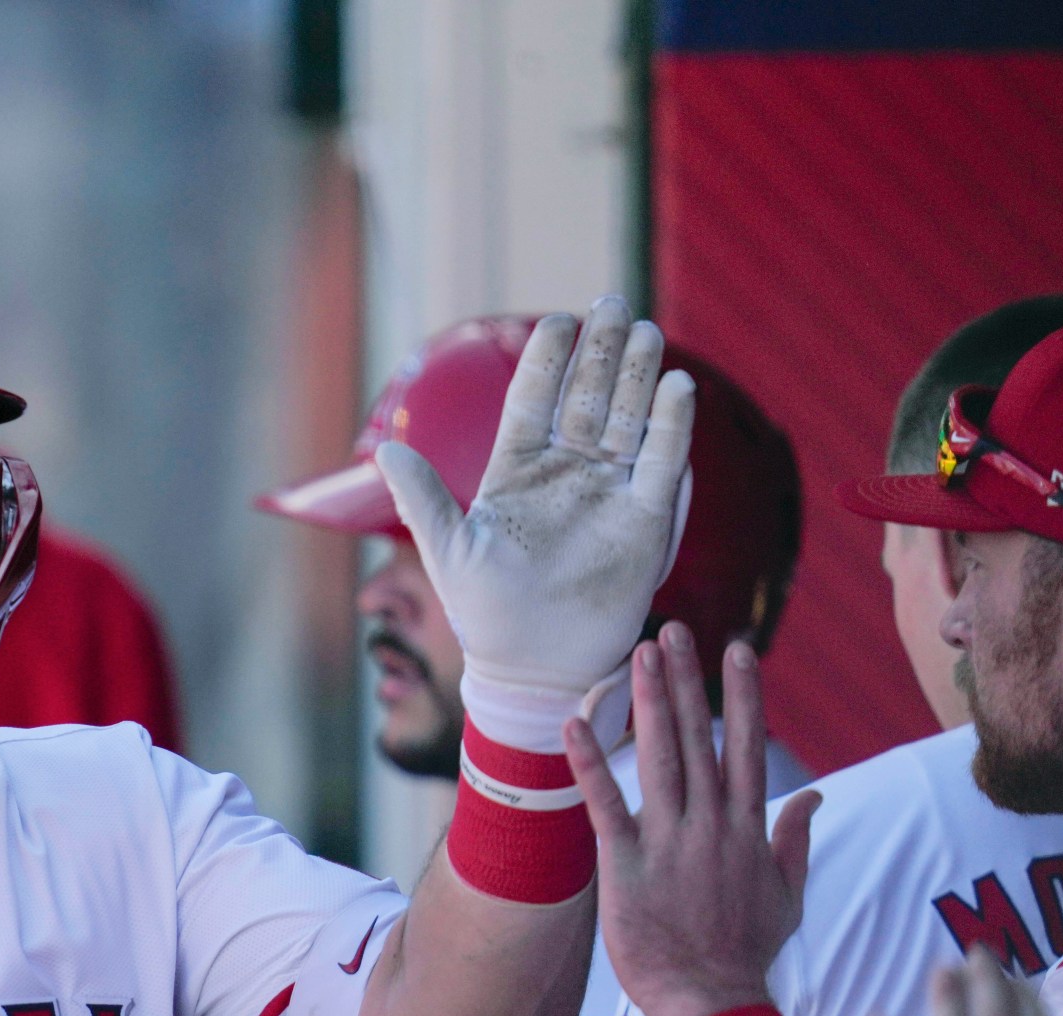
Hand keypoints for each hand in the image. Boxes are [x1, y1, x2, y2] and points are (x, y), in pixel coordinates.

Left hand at [378, 298, 695, 739]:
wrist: (533, 666)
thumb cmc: (483, 613)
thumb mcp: (448, 553)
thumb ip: (423, 500)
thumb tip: (386, 452)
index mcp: (515, 471)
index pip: (534, 400)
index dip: (548, 361)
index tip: (558, 321)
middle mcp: (565, 473)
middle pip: (587, 398)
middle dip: (602, 351)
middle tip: (615, 303)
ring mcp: (606, 493)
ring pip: (626, 420)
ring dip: (638, 377)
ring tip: (647, 331)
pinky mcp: (644, 522)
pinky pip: (660, 465)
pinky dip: (669, 429)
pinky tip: (676, 389)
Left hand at [567, 624, 819, 1015]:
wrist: (712, 999)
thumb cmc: (745, 951)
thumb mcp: (788, 893)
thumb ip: (796, 839)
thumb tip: (816, 796)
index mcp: (749, 827)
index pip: (747, 747)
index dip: (742, 696)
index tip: (737, 650)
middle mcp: (712, 824)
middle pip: (700, 738)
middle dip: (687, 681)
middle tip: (675, 629)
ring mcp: (670, 841)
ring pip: (660, 757)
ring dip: (649, 703)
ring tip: (640, 653)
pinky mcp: (628, 863)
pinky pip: (606, 803)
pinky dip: (590, 762)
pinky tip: (575, 722)